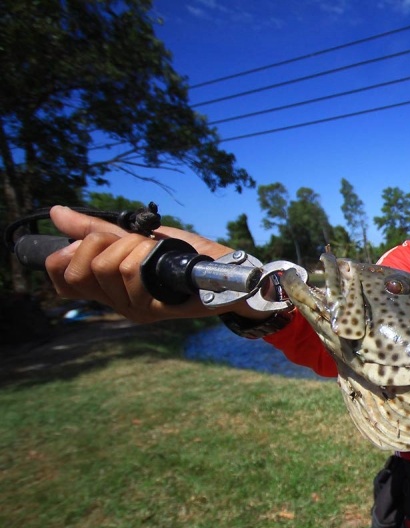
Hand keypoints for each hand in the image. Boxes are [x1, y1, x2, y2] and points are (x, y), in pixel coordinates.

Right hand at [44, 205, 244, 322]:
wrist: (228, 270)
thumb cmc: (183, 255)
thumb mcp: (135, 236)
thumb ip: (96, 229)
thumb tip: (56, 212)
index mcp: (108, 290)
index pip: (61, 278)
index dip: (67, 254)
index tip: (96, 241)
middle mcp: (118, 304)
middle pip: (82, 269)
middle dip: (107, 243)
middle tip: (136, 244)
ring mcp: (138, 308)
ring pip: (109, 267)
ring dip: (134, 246)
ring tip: (155, 250)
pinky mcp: (161, 308)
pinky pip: (134, 273)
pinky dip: (146, 252)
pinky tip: (163, 254)